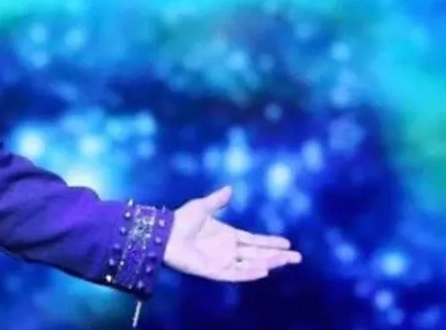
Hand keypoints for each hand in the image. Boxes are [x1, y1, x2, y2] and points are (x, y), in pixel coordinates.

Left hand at [163, 186, 301, 281]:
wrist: (164, 233)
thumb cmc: (180, 220)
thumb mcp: (202, 206)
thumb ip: (217, 199)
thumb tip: (230, 188)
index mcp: (228, 235)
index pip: (255, 240)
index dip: (271, 242)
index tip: (288, 243)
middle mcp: (228, 250)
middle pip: (258, 254)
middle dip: (278, 256)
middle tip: (298, 258)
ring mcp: (222, 261)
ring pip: (251, 265)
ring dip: (268, 263)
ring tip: (285, 261)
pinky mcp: (213, 271)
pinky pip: (235, 274)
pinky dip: (249, 273)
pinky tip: (264, 270)